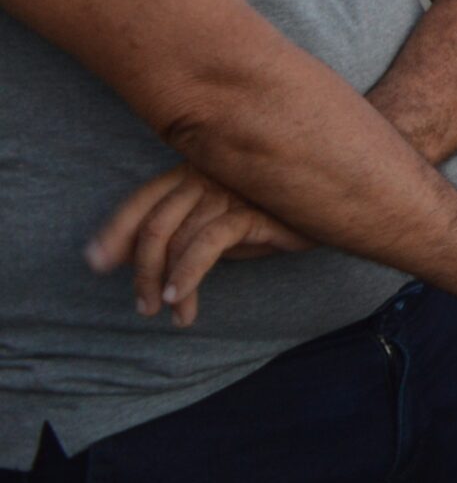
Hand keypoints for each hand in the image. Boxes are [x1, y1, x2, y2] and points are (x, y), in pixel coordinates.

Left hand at [86, 164, 312, 326]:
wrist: (335, 203)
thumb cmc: (276, 212)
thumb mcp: (224, 222)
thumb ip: (189, 229)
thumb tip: (147, 260)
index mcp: (192, 170)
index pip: (141, 201)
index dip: (113, 232)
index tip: (96, 264)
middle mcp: (205, 175)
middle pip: (154, 225)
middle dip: (141, 271)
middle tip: (142, 306)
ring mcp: (227, 190)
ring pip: (175, 239)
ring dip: (164, 284)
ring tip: (170, 312)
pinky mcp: (249, 210)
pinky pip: (206, 244)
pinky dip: (187, 275)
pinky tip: (183, 299)